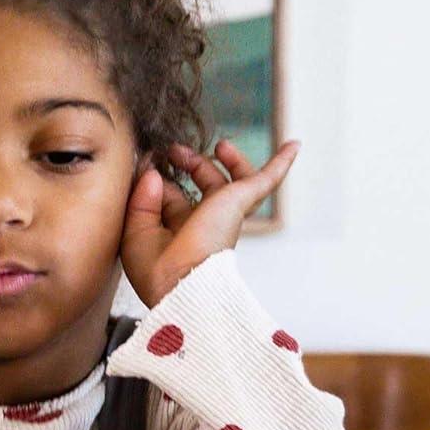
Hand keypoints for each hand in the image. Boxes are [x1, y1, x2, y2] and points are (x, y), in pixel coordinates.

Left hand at [121, 139, 299, 305]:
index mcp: (182, 230)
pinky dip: (280, 162)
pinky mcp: (240, 202)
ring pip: (237, 180)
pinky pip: (266, 180)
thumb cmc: (157, 270)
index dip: (160, 176)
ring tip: (220, 146)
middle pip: (207, 184)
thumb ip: (141, 199)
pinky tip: (293, 145)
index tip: (147, 161)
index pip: (175, 195)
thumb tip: (153, 173)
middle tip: (174, 150)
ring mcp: (226, 211)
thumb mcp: (136, 230)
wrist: (181, 283)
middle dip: (191, 162)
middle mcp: (206, 221)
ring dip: (229, 159)